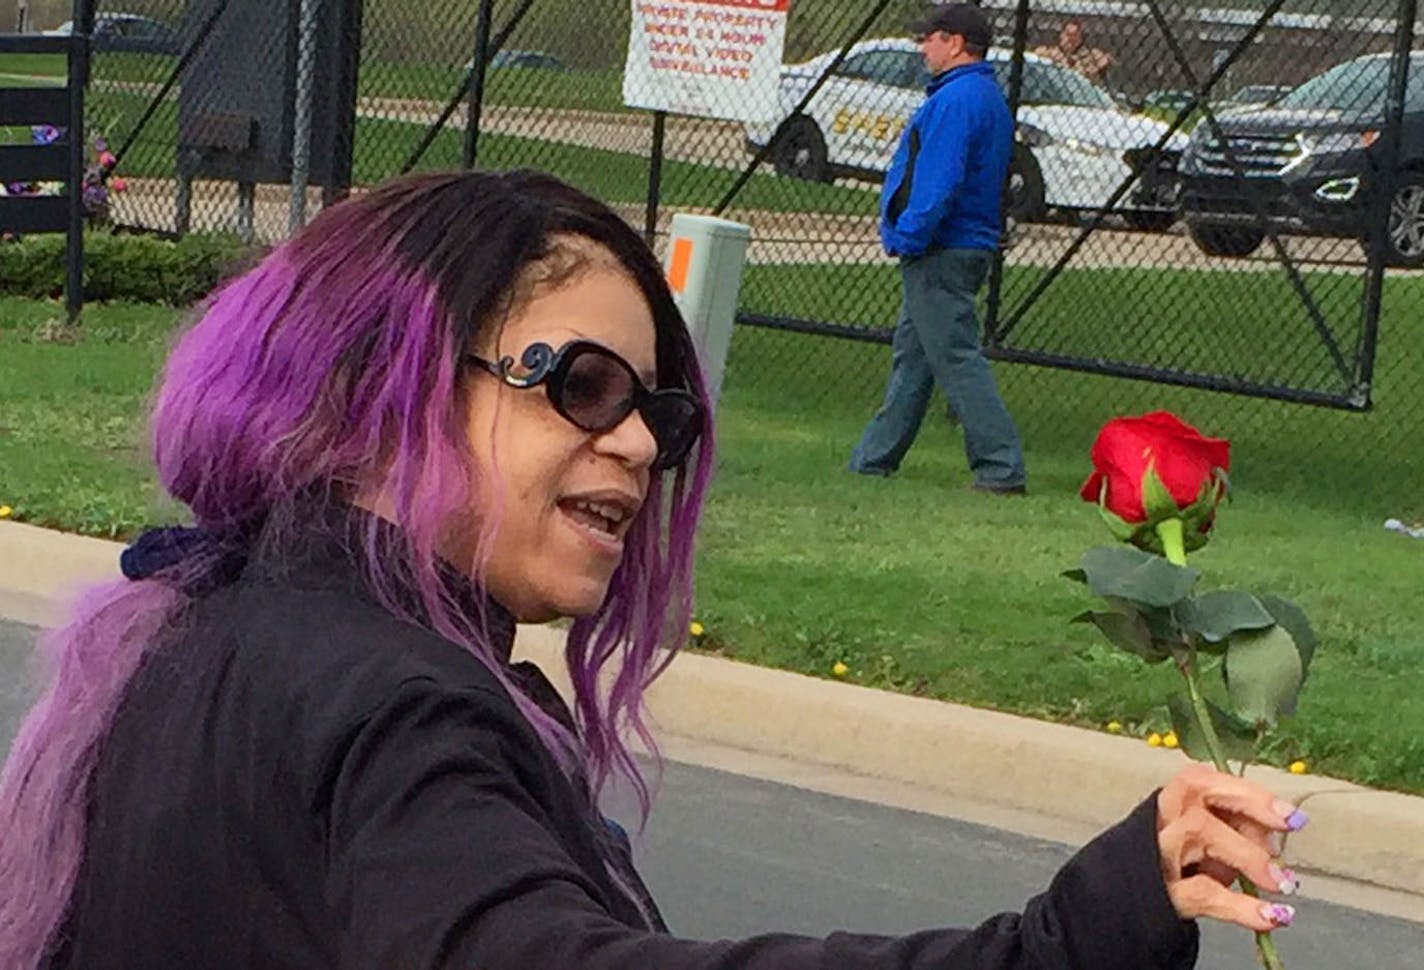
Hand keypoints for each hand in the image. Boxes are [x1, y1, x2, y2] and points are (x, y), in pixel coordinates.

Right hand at [1156, 765, 1305, 930]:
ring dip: (1248, 855)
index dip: (1250, 793)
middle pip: (1198, 793)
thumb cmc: (1177, 865)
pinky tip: (1269, 915)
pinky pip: (1204, 893)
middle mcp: (1159, 820)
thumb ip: (1235, 830)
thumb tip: (1274, 839)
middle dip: (1250, 806)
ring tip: (1280, 882)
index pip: (1204, 780)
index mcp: (1172, 802)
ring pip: (1198, 831)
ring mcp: (1157, 855)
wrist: (1126, 903)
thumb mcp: (1206, 842)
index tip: (1289, 814)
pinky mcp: (1164, 894)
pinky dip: (1243, 907)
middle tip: (1288, 828)